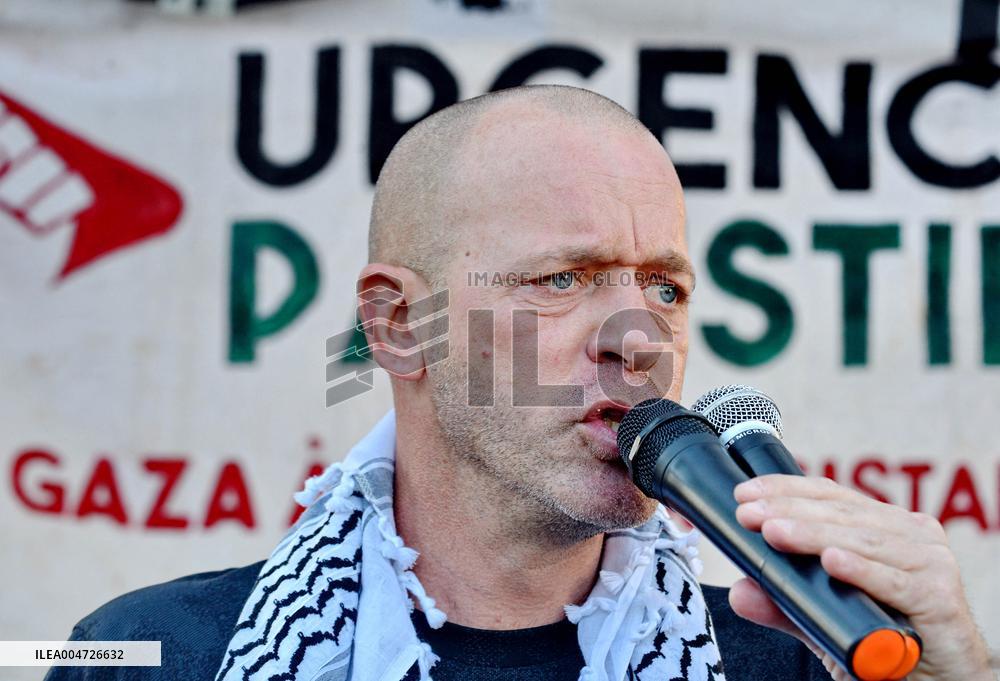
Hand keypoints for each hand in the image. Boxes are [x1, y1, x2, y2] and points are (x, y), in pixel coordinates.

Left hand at [729, 474, 993, 680]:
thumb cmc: (888, 641)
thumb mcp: (829, 619)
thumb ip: (788, 604)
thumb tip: (740, 592)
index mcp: (884, 526)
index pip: (830, 496)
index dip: (786, 490)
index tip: (744, 494)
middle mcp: (911, 535)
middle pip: (841, 513)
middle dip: (789, 511)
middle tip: (748, 515)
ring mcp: (929, 563)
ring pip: (862, 541)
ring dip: (814, 535)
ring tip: (774, 532)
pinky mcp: (941, 600)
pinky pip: (895, 582)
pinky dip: (861, 570)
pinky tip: (831, 562)